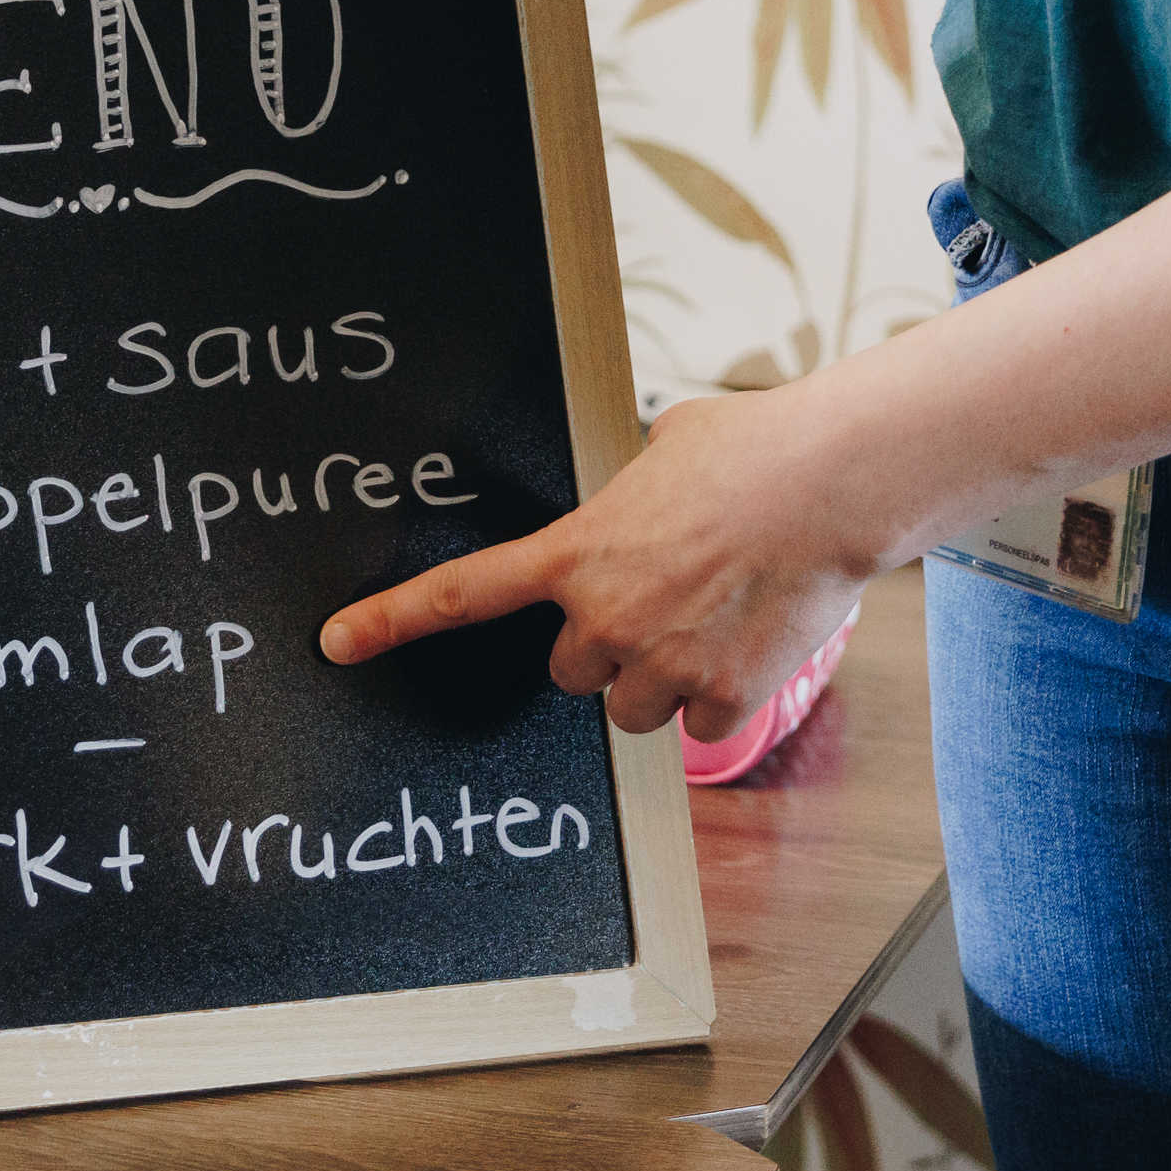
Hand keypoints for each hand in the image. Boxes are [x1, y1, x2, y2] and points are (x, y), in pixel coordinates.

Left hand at [312, 383, 883, 732]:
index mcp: (576, 551)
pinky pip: (700, 722)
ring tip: (715, 615)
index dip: (390, 623)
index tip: (338, 645)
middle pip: (574, 667)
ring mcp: (661, 662)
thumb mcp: (659, 449)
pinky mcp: (723, 695)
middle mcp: (604, 616)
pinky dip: (723, 694)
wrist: (832, 480)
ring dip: (663, 675)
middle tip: (666, 596)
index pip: (463, 593)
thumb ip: (624, 493)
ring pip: (633, 704)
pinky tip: (751, 639)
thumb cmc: (753, 448)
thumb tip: (639, 492)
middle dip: (609, 644)